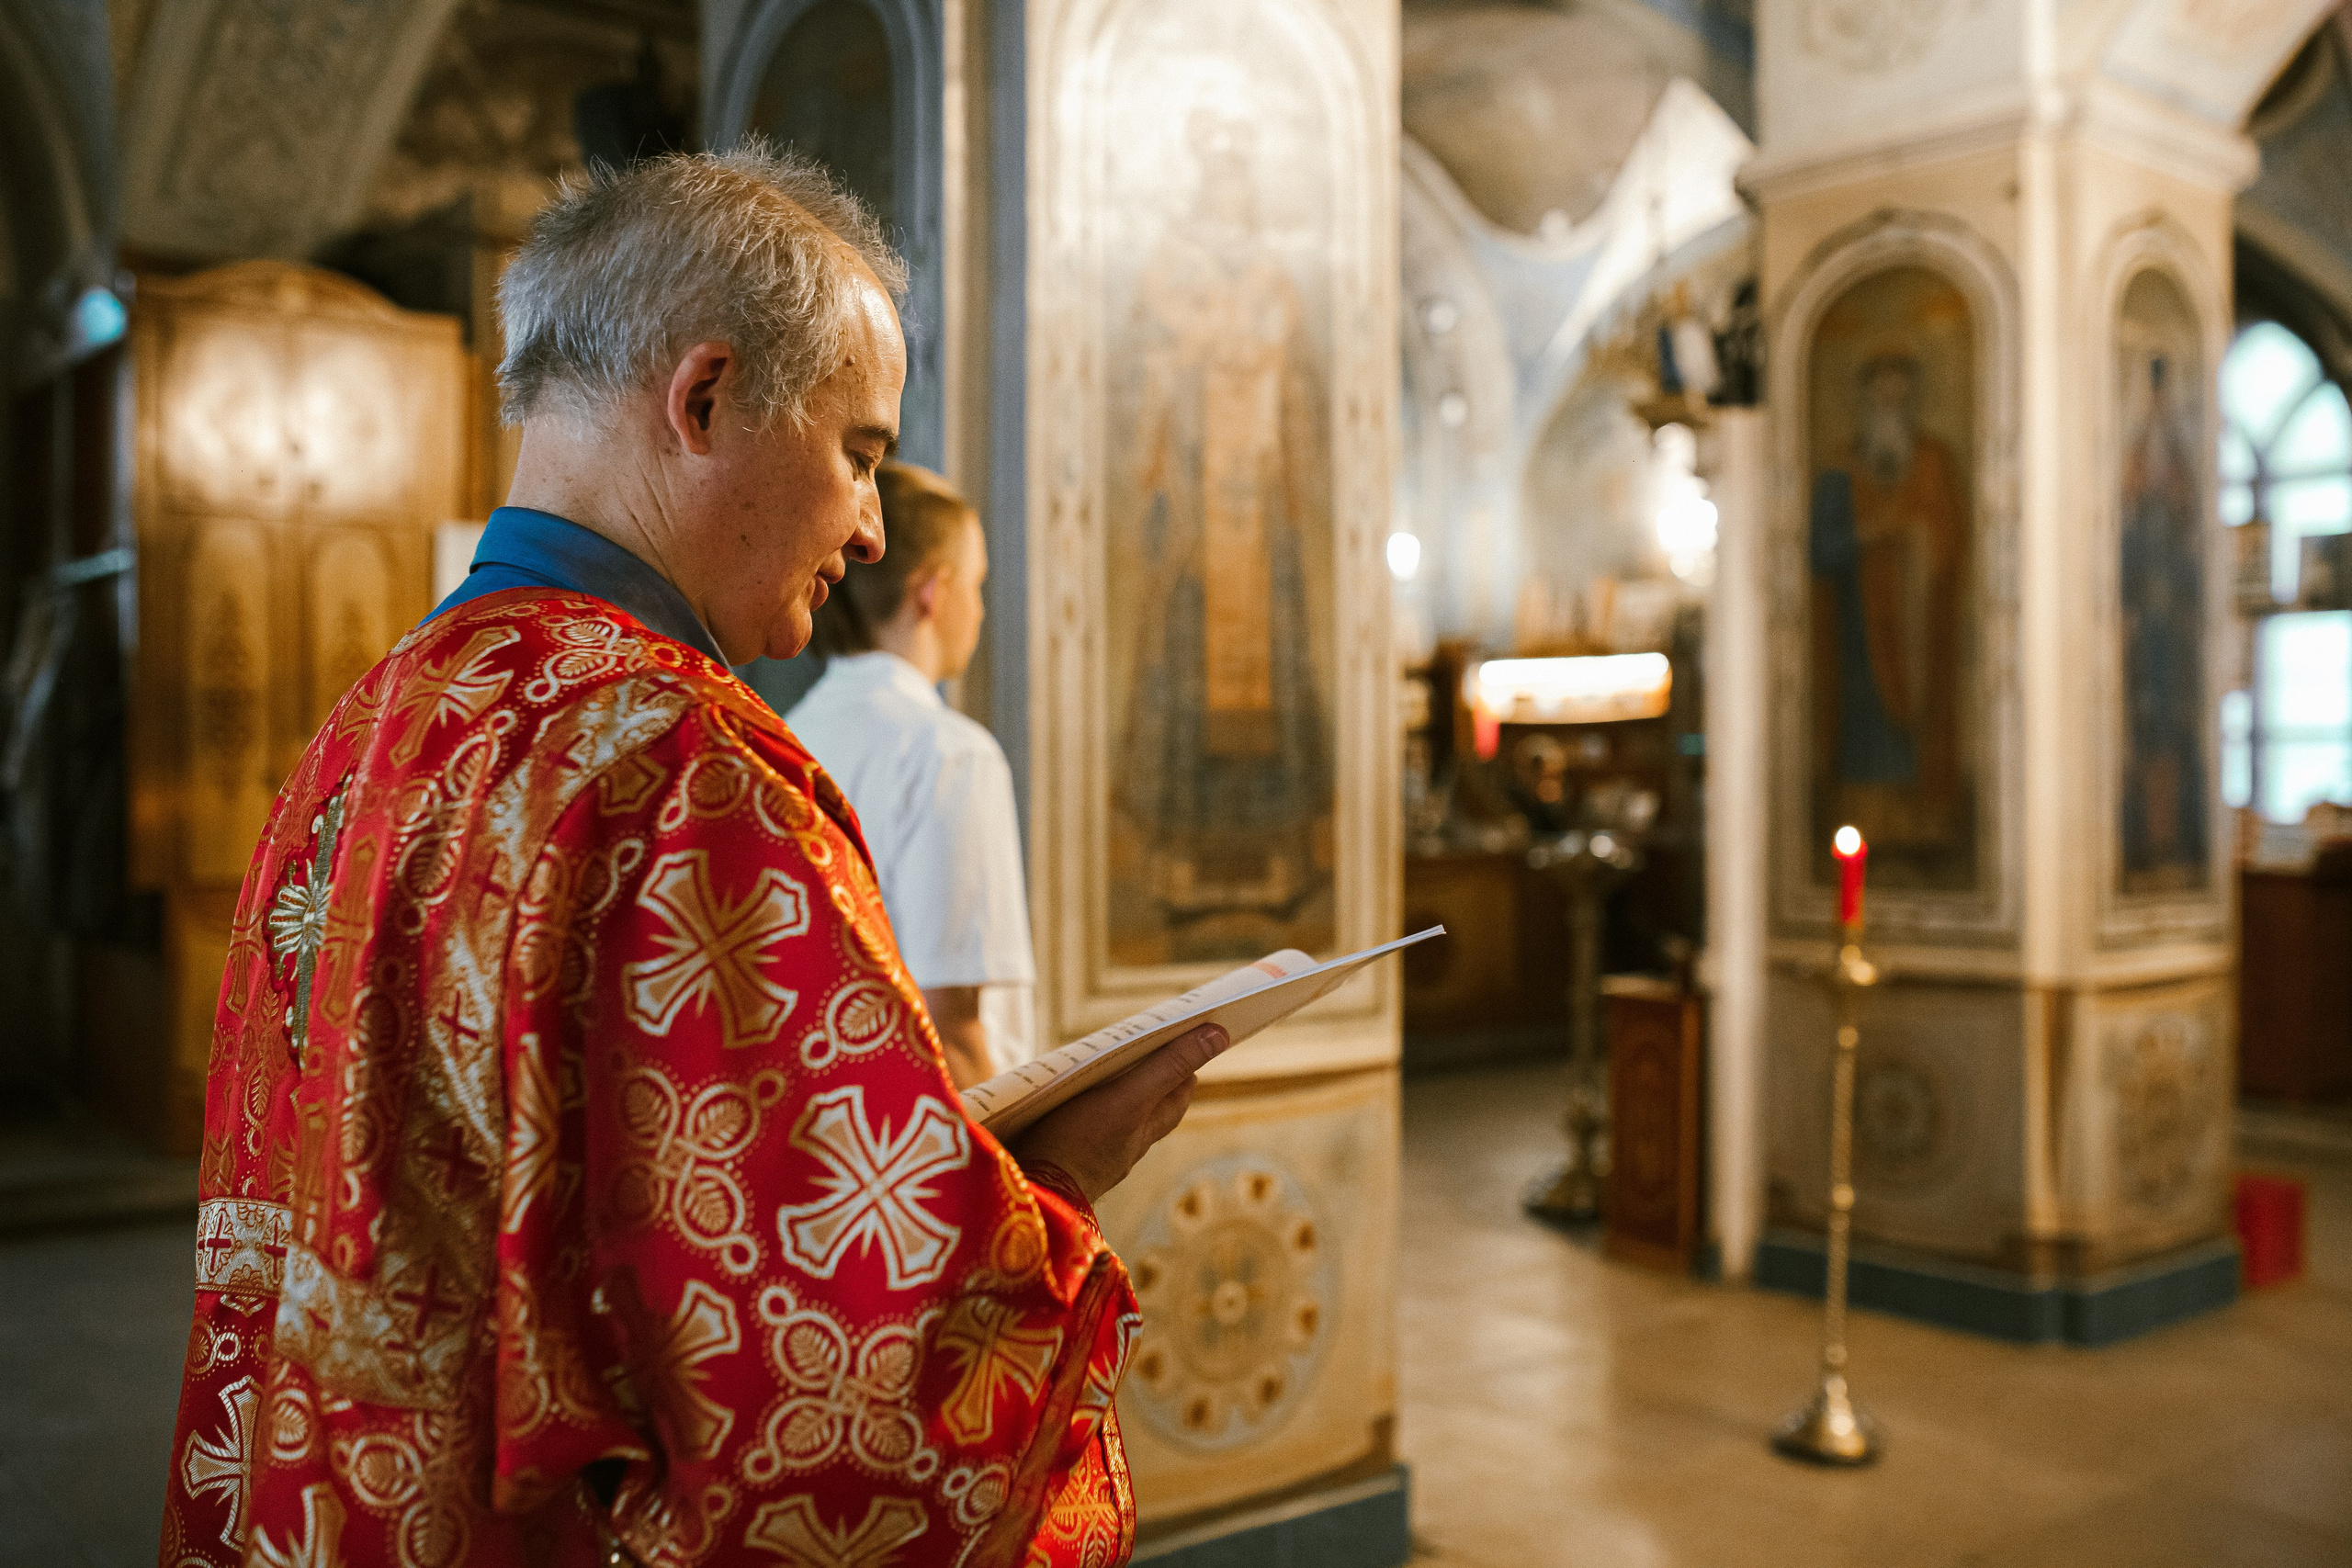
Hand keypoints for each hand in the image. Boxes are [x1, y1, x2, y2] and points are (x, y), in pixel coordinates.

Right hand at [1012, 1023, 1230, 1202]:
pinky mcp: (1065, 1162)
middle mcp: (1126, 1146)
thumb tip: (1218, 1035)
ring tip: (1106, 1070)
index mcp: (1144, 1127)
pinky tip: (1066, 1105)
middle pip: (1154, 1108)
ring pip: (1118, 1121)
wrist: (1031, 1196)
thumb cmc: (1078, 1143)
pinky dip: (1085, 1114)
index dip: (1186, 1063)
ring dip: (1118, 1095)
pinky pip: (1084, 1132)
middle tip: (1154, 1048)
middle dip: (1157, 1077)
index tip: (1188, 1035)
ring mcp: (1096, 1157)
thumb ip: (1170, 1066)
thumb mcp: (1129, 1097)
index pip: (1179, 1093)